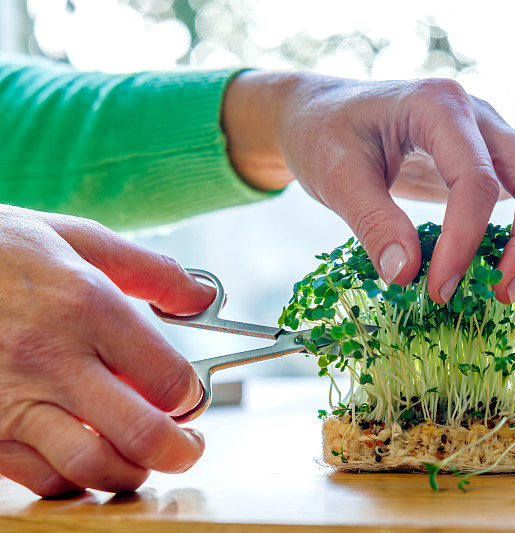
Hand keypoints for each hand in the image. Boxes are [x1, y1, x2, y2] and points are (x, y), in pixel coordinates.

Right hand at [0, 206, 213, 496]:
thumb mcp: (77, 239)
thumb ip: (150, 271)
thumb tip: (203, 297)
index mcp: (87, 307)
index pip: (169, 378)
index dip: (192, 395)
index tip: (190, 395)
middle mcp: (52, 359)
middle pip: (140, 434)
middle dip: (180, 450)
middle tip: (187, 447)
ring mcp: (10, 400)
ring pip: (91, 466)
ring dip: (130, 471)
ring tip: (141, 457)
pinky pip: (39, 477)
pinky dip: (74, 478)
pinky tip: (85, 456)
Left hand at [223, 71, 514, 303]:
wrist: (323, 111)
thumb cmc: (326, 136)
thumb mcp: (336, 176)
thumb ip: (372, 222)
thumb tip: (407, 277)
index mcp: (439, 107)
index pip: (475, 183)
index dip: (467, 243)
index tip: (439, 289)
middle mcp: (478, 114)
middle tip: (503, 294)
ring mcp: (492, 130)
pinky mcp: (494, 152)